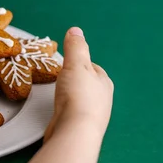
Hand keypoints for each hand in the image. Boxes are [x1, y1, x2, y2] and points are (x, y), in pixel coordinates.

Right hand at [44, 27, 113, 141]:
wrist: (75, 132)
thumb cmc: (78, 96)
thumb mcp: (75, 64)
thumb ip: (75, 47)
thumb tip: (76, 30)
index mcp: (104, 82)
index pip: (93, 67)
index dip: (80, 63)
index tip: (67, 62)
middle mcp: (103, 100)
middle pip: (88, 84)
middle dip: (76, 80)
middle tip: (60, 77)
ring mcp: (93, 116)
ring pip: (81, 100)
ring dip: (71, 97)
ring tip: (58, 94)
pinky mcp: (81, 129)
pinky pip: (73, 114)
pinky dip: (66, 110)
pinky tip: (59, 111)